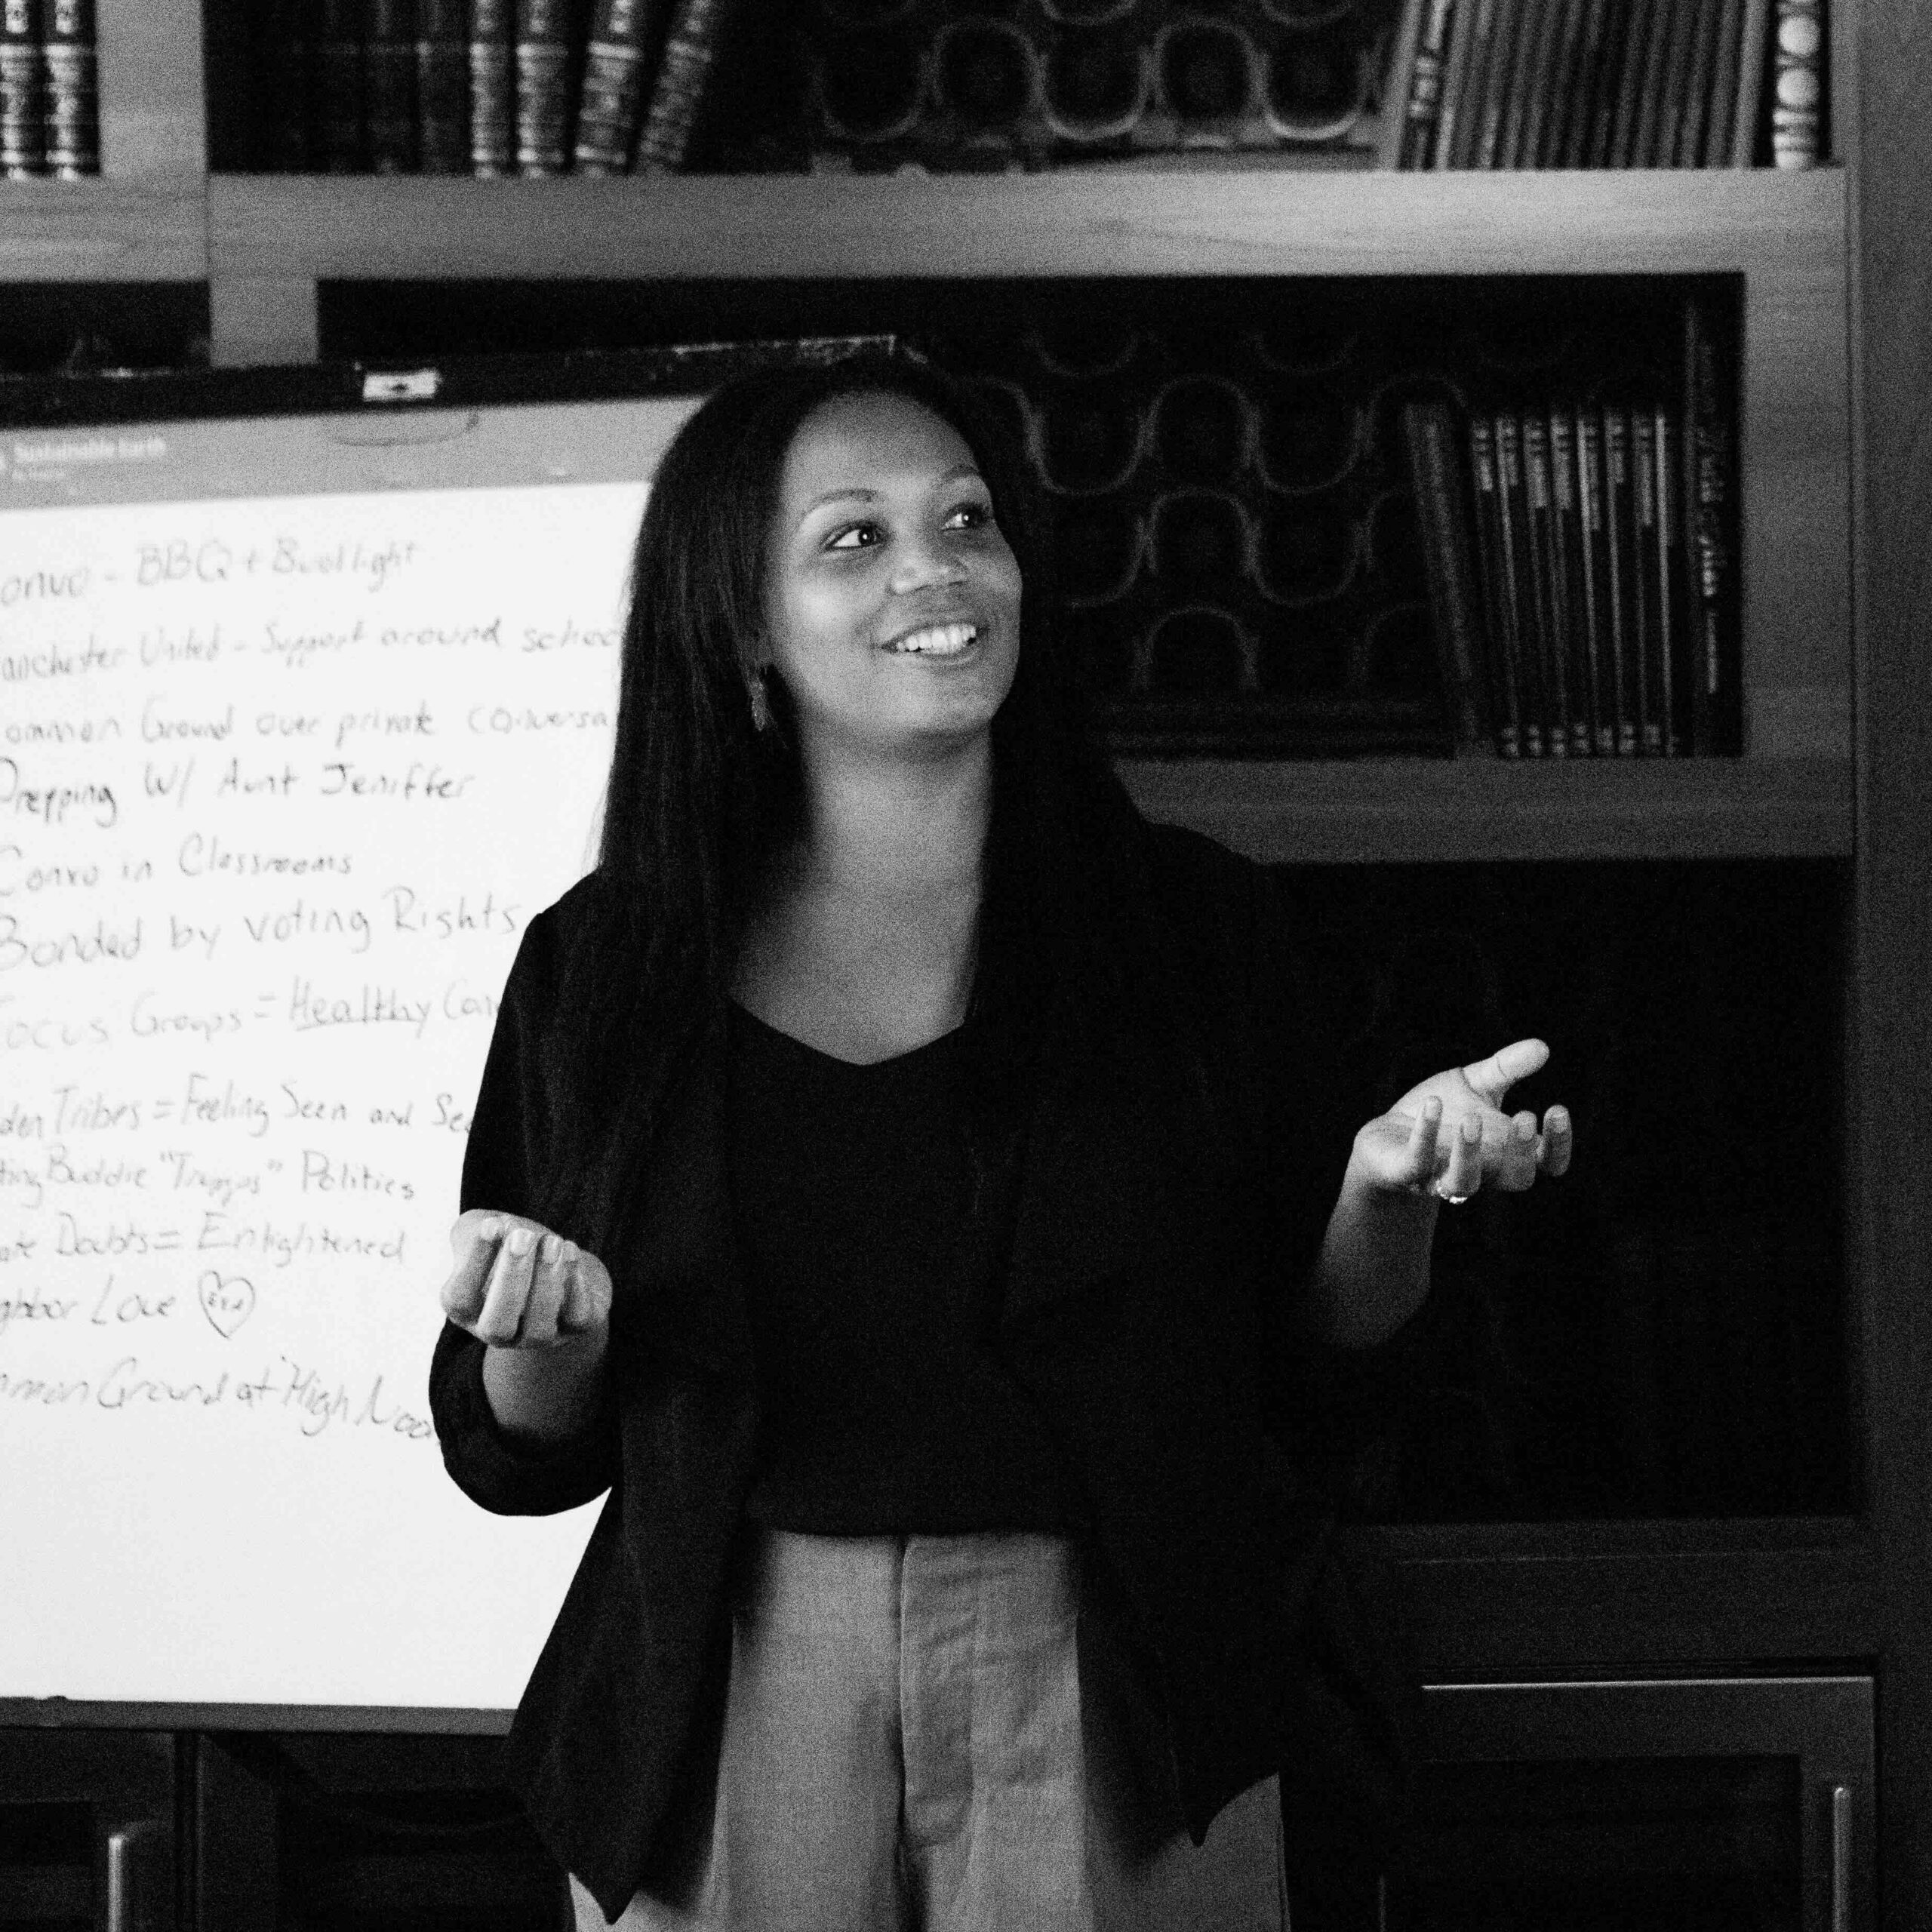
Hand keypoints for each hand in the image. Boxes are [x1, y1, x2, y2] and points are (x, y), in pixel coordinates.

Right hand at [439, 1208, 611, 1347]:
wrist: (556, 1258)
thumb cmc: (513, 1245)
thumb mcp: (487, 1232)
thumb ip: (479, 1229)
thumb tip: (497, 1229)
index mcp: (468, 1311)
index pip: (460, 1301)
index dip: (474, 1264)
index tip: (491, 1224)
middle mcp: (500, 1333)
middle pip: (497, 1326)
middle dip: (510, 1279)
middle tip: (523, 1236)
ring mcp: (538, 1336)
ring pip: (539, 1328)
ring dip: (546, 1281)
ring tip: (552, 1241)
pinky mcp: (575, 1328)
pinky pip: (576, 1319)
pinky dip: (575, 1288)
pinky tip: (570, 1252)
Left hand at [1352, 1037, 1572, 1205]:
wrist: (1387, 1136)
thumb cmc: (1442, 1112)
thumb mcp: (1475, 1084)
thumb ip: (1507, 1068)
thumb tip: (1542, 1046)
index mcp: (1505, 1152)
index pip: (1547, 1162)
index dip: (1559, 1144)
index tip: (1557, 1109)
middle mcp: (1481, 1171)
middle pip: (1517, 1178)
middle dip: (1523, 1152)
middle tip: (1525, 1116)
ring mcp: (1442, 1177)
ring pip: (1466, 1183)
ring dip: (1470, 1153)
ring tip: (1472, 1119)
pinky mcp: (1406, 1173)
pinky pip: (1417, 1164)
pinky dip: (1426, 1135)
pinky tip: (1432, 1104)